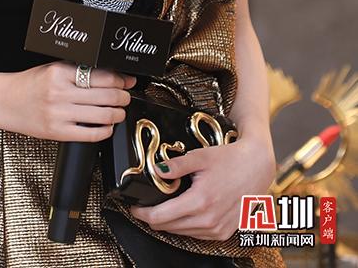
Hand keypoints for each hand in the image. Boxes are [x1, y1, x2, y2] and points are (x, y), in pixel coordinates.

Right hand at [0, 62, 136, 142]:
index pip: (101, 75)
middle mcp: (60, 92)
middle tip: (126, 96)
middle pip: (106, 95)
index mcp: (60, 72)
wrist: (3, 101)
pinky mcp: (58, 133)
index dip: (120, 79)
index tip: (126, 80)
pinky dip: (106, 130)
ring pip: (103, 115)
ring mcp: (59, 114)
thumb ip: (77, 70)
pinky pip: (91, 134)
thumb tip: (109, 75)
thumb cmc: (28, 84)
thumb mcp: (51, 69)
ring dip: (118, 113)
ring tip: (119, 111)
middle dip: (123, 96)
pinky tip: (107, 126)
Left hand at [128, 135, 275, 241]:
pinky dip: (185, 225)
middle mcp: (208, 220)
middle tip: (144, 205)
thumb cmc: (231, 159)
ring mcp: (217, 229)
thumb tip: (156, 170)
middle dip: (152, 217)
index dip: (142, 212)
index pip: (160, 217)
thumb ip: (176, 165)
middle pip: (168, 227)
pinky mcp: (223, 232)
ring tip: (162, 206)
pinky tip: (183, 212)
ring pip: (181, 232)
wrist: (257, 167)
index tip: (134, 205)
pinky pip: (196, 234)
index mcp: (200, 202)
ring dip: (168, 222)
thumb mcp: (200, 156)